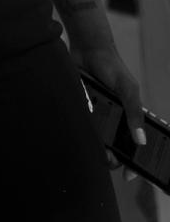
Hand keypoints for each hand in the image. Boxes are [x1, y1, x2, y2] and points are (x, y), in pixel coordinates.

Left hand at [73, 44, 145, 177]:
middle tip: (107, 159)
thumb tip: (140, 140)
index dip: (134, 161)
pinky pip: (82, 128)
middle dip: (113, 159)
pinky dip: (82, 135)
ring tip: (94, 150)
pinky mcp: (82, 110)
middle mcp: (114, 118)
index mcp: (129, 115)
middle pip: (115, 148)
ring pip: (97, 141)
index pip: (135, 145)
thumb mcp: (127, 89)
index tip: (129, 174)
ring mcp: (98, 115)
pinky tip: (80, 138)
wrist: (86, 48)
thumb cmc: (112, 67)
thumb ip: (134, 113)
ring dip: (96, 149)